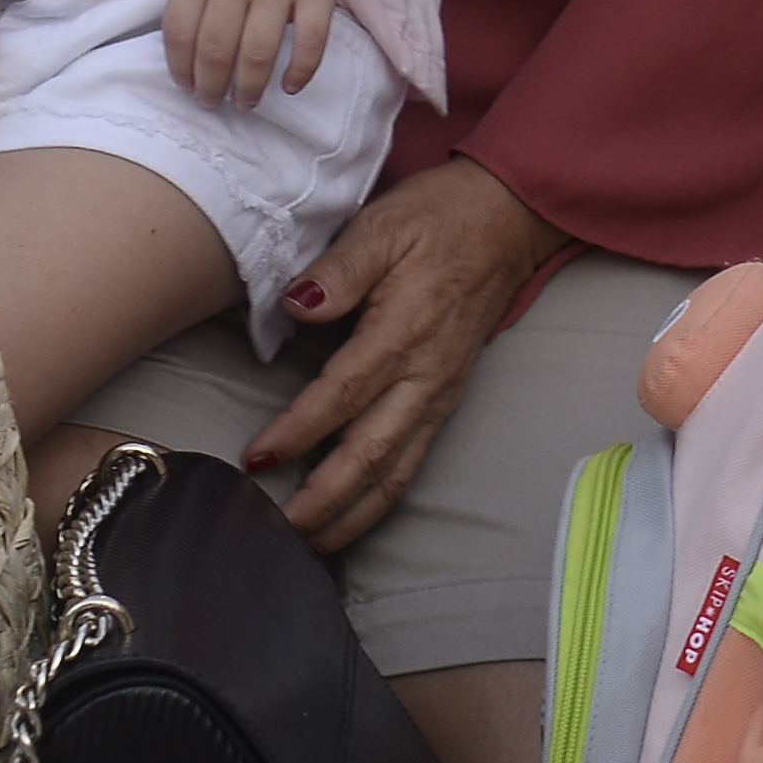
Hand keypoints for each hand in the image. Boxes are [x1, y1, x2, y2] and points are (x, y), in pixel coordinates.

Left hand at [163, 0, 355, 104]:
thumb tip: (190, 41)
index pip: (178, 29)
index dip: (180, 67)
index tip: (187, 86)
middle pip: (215, 50)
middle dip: (212, 87)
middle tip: (216, 102)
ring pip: (257, 55)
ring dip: (250, 88)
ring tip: (248, 101)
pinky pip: (309, 44)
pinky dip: (299, 72)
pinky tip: (292, 84)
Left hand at [239, 153, 564, 551]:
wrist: (505, 220)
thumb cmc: (437, 218)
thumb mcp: (383, 225)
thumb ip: (339, 269)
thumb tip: (298, 305)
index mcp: (406, 329)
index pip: (344, 393)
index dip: (299, 431)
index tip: (257, 458)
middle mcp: (427, 374)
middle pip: (373, 453)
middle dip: (325, 499)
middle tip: (278, 531)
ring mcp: (440, 393)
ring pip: (396, 472)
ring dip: (352, 514)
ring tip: (308, 544)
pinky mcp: (445, 401)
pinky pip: (412, 463)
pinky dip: (379, 500)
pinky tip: (349, 518)